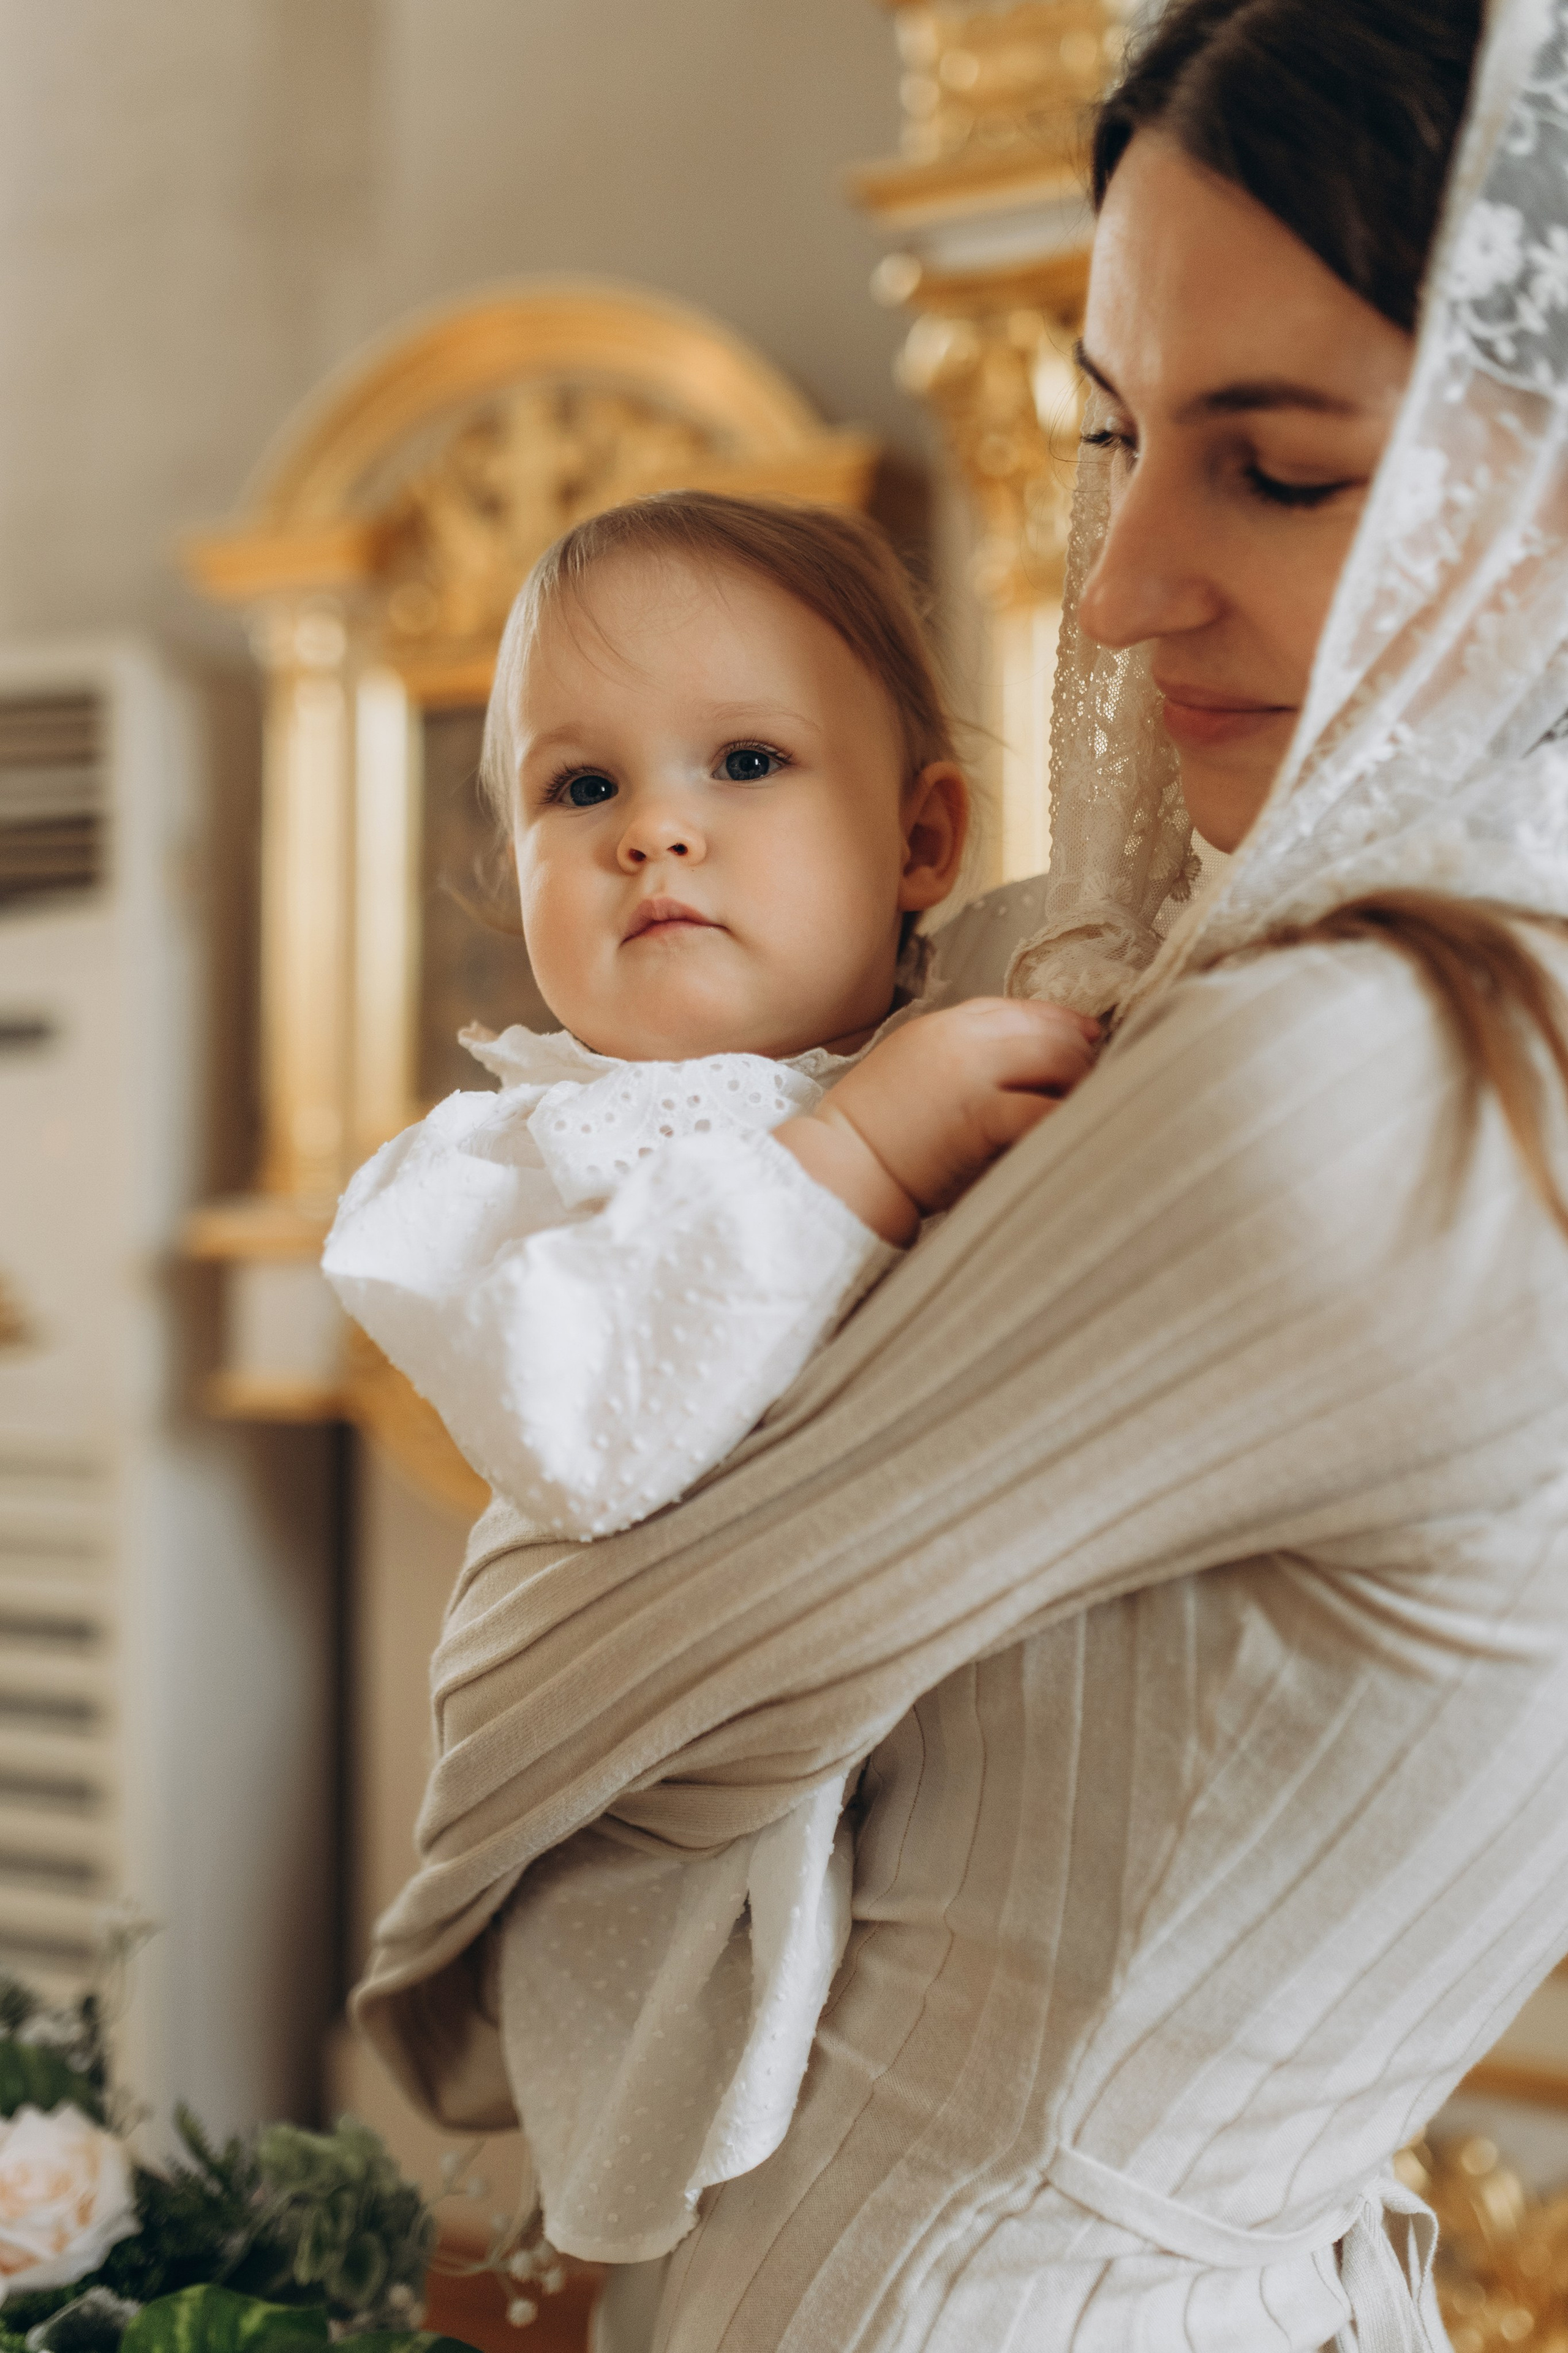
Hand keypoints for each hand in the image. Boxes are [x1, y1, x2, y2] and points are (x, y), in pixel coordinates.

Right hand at [776, 998, 1099, 1244]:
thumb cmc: (873, 1130)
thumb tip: (1015, 1064)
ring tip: (1086, 1110)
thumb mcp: (910, 1066)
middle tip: (1094, 1084)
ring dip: (1080, 1086)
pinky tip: (1075, 1131)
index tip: (1088, 1035)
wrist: (840, 1165)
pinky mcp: (979, 1117)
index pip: (1018, 1009)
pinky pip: (1042, 1109)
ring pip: (1056, 1062)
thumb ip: (958, 1054)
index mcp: (942, 1025)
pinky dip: (1065, 1118)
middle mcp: (961, 1040)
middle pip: (1046, 1032)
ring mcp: (972, 1076)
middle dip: (1079, 1057)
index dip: (1060, 1020)